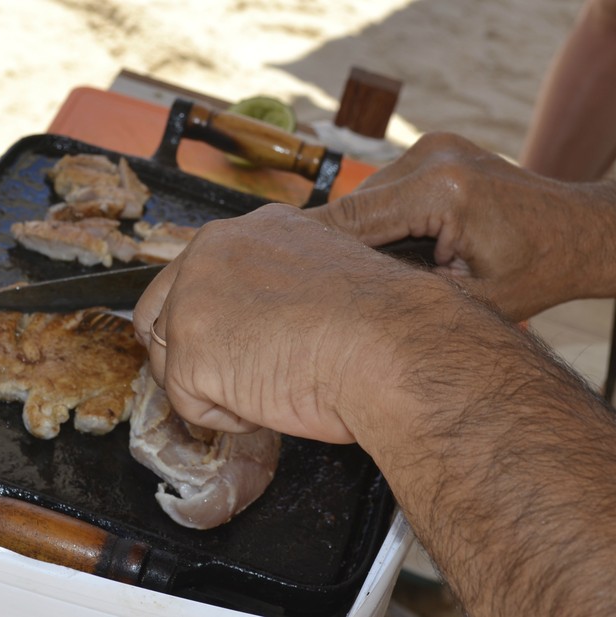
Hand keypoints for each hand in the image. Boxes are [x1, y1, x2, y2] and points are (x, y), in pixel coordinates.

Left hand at [132, 204, 451, 443]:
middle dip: (189, 355)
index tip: (232, 345)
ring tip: (271, 384)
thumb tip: (263, 315)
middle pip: (159, 315)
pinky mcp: (189, 354)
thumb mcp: (319, 276)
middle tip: (239, 377)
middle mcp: (208, 255)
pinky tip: (268, 401)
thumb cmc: (380, 321)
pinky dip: (226, 419)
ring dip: (213, 387)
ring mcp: (191, 303)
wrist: (394, 344)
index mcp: (245, 231)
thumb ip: (274, 284)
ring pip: (171, 362)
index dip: (208, 321)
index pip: (192, 277)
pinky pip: (189, 405)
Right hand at [308, 132, 615, 320]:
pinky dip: (378, 219)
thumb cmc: (538, 272)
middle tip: (303, 284)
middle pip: (355, 206)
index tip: (273, 271)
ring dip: (357, 233)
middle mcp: (432, 156)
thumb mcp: (469, 302)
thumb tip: (340, 295)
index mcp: (442, 190)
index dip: (311, 250)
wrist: (582, 231)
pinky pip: (386, 189)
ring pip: (366, 197)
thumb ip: (402, 295)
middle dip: (335, 246)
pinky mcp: (435, 149)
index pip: (353, 221)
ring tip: (343, 274)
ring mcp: (434, 146)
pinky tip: (376, 251)